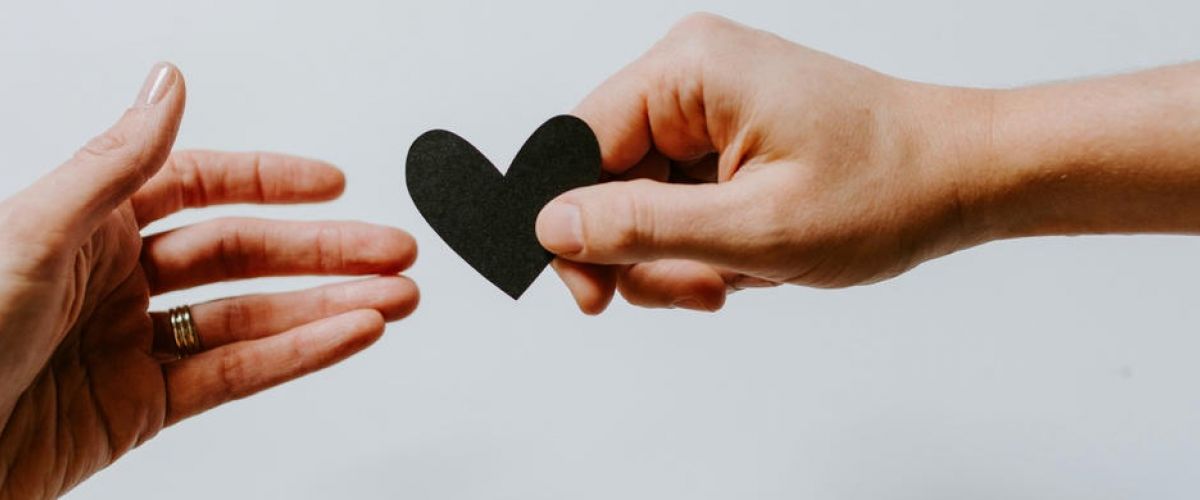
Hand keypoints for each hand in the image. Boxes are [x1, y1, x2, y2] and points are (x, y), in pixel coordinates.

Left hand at [0, 63, 418, 497]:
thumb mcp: (34, 231)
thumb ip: (117, 162)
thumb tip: (167, 83)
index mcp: (85, 222)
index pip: (197, 186)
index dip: (269, 182)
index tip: (332, 184)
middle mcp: (115, 279)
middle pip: (241, 255)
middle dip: (324, 251)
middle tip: (391, 250)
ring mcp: (133, 345)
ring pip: (252, 318)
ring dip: (328, 307)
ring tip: (394, 298)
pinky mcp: (142, 408)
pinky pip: (236, 374)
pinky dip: (299, 355)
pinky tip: (346, 335)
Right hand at [535, 13, 986, 312]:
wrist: (966, 176)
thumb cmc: (887, 189)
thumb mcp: (755, 228)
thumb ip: (642, 227)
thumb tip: (551, 226)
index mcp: (688, 70)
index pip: (575, 146)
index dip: (571, 227)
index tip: (592, 296)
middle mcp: (691, 75)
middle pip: (604, 179)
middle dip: (642, 252)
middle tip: (699, 289)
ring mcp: (709, 104)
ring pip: (640, 200)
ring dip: (677, 256)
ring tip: (738, 275)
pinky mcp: (726, 134)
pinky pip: (677, 200)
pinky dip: (703, 243)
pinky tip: (749, 258)